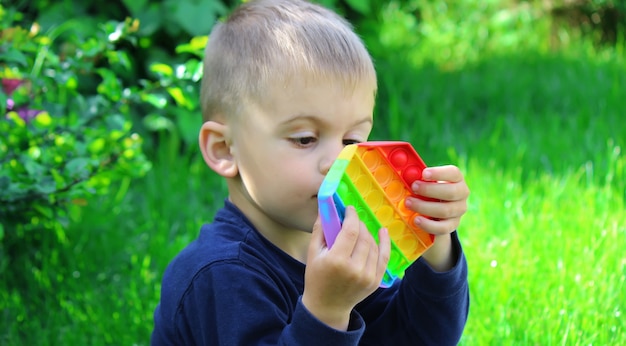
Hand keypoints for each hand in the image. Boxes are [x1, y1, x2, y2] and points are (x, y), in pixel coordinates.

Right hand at [302, 206, 389, 329]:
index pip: (351, 231)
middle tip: (352, 219)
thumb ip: (320, 229)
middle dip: (359, 224)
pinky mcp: (375, 281)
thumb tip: (326, 207)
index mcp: (337, 261)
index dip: (352, 216)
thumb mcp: (313, 253)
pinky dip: (384, 243)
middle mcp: (355, 269)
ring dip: (368, 233)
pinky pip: (384, 258)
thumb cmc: (317, 277)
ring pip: (373, 245)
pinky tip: (382, 232)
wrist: (327, 306)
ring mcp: (367, 276)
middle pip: (363, 237)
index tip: (349, 209)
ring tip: (360, 229)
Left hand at [405, 165, 468, 270]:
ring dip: (424, 207)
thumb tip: (406, 174)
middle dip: (429, 190)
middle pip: (451, 192)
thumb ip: (419, 179)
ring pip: (445, 211)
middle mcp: (462, 194)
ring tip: (408, 203)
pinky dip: (428, 225)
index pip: (454, 173)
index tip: (424, 174)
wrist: (437, 210)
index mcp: (457, 179)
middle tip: (413, 187)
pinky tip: (416, 220)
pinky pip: (442, 228)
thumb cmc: (429, 190)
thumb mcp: (427, 182)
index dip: (439, 173)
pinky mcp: (452, 225)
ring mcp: (458, 211)